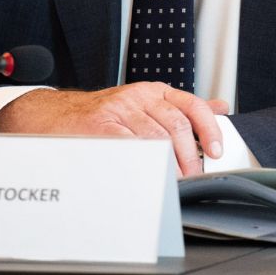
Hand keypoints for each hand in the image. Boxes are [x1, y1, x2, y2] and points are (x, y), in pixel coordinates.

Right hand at [0, 84, 229, 176]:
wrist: (54, 116)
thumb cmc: (104, 116)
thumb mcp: (146, 104)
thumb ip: (182, 108)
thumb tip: (220, 108)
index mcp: (154, 92)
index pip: (192, 106)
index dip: (208, 129)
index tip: (215, 151)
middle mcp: (139, 97)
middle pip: (176, 126)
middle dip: (188, 157)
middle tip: (193, 178)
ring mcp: (118, 109)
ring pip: (154, 138)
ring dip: (168, 165)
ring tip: (173, 182)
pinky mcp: (99, 125)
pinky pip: (128, 145)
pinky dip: (142, 162)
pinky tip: (148, 174)